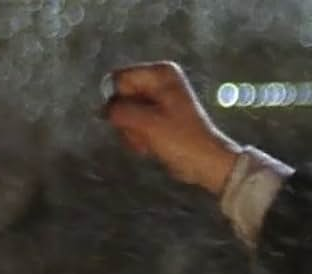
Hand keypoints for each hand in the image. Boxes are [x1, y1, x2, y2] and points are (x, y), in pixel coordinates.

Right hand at [102, 61, 239, 195]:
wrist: (207, 164)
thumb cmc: (182, 140)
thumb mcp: (145, 122)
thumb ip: (117, 110)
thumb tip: (104, 109)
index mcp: (160, 73)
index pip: (118, 81)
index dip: (120, 103)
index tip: (140, 119)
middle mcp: (158, 80)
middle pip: (119, 97)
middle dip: (127, 120)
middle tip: (146, 135)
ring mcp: (157, 98)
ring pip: (123, 113)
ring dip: (132, 132)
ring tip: (149, 143)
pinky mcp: (156, 116)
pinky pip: (133, 123)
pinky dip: (138, 137)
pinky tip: (150, 147)